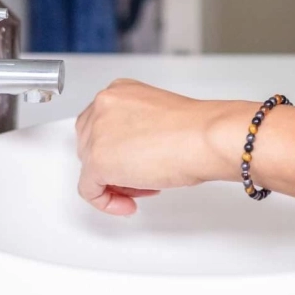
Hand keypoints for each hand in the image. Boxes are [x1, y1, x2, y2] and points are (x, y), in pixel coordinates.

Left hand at [74, 79, 251, 215]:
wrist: (204, 137)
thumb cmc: (196, 129)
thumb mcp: (156, 116)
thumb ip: (135, 127)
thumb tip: (131, 150)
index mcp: (118, 90)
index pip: (99, 124)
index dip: (117, 148)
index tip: (133, 159)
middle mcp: (102, 105)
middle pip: (90, 144)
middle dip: (115, 165)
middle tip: (140, 177)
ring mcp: (96, 132)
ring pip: (90, 167)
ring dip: (115, 182)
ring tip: (144, 186)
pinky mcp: (97, 161)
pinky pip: (89, 190)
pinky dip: (106, 202)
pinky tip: (127, 204)